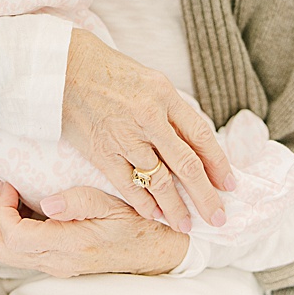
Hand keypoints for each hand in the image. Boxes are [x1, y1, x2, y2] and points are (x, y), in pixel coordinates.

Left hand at [0, 182, 188, 276]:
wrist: (159, 249)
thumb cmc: (141, 222)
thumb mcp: (116, 202)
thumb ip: (80, 201)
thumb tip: (45, 201)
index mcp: (71, 244)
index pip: (15, 236)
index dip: (2, 208)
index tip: (10, 183)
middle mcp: (60, 261)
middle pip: (3, 249)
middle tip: (6, 188)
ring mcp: (59, 265)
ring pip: (10, 254)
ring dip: (4, 224)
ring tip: (15, 196)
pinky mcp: (61, 263)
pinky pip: (25, 252)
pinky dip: (17, 229)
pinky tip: (31, 208)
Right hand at [63, 29, 234, 232]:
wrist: (64, 69)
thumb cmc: (111, 72)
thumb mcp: (151, 81)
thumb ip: (172, 111)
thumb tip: (194, 143)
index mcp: (165, 95)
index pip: (201, 136)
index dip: (218, 163)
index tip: (229, 184)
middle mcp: (149, 117)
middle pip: (186, 164)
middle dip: (205, 195)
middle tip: (218, 217)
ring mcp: (125, 136)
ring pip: (158, 181)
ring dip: (175, 207)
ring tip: (186, 225)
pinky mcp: (101, 151)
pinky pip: (127, 185)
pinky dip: (143, 203)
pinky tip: (154, 216)